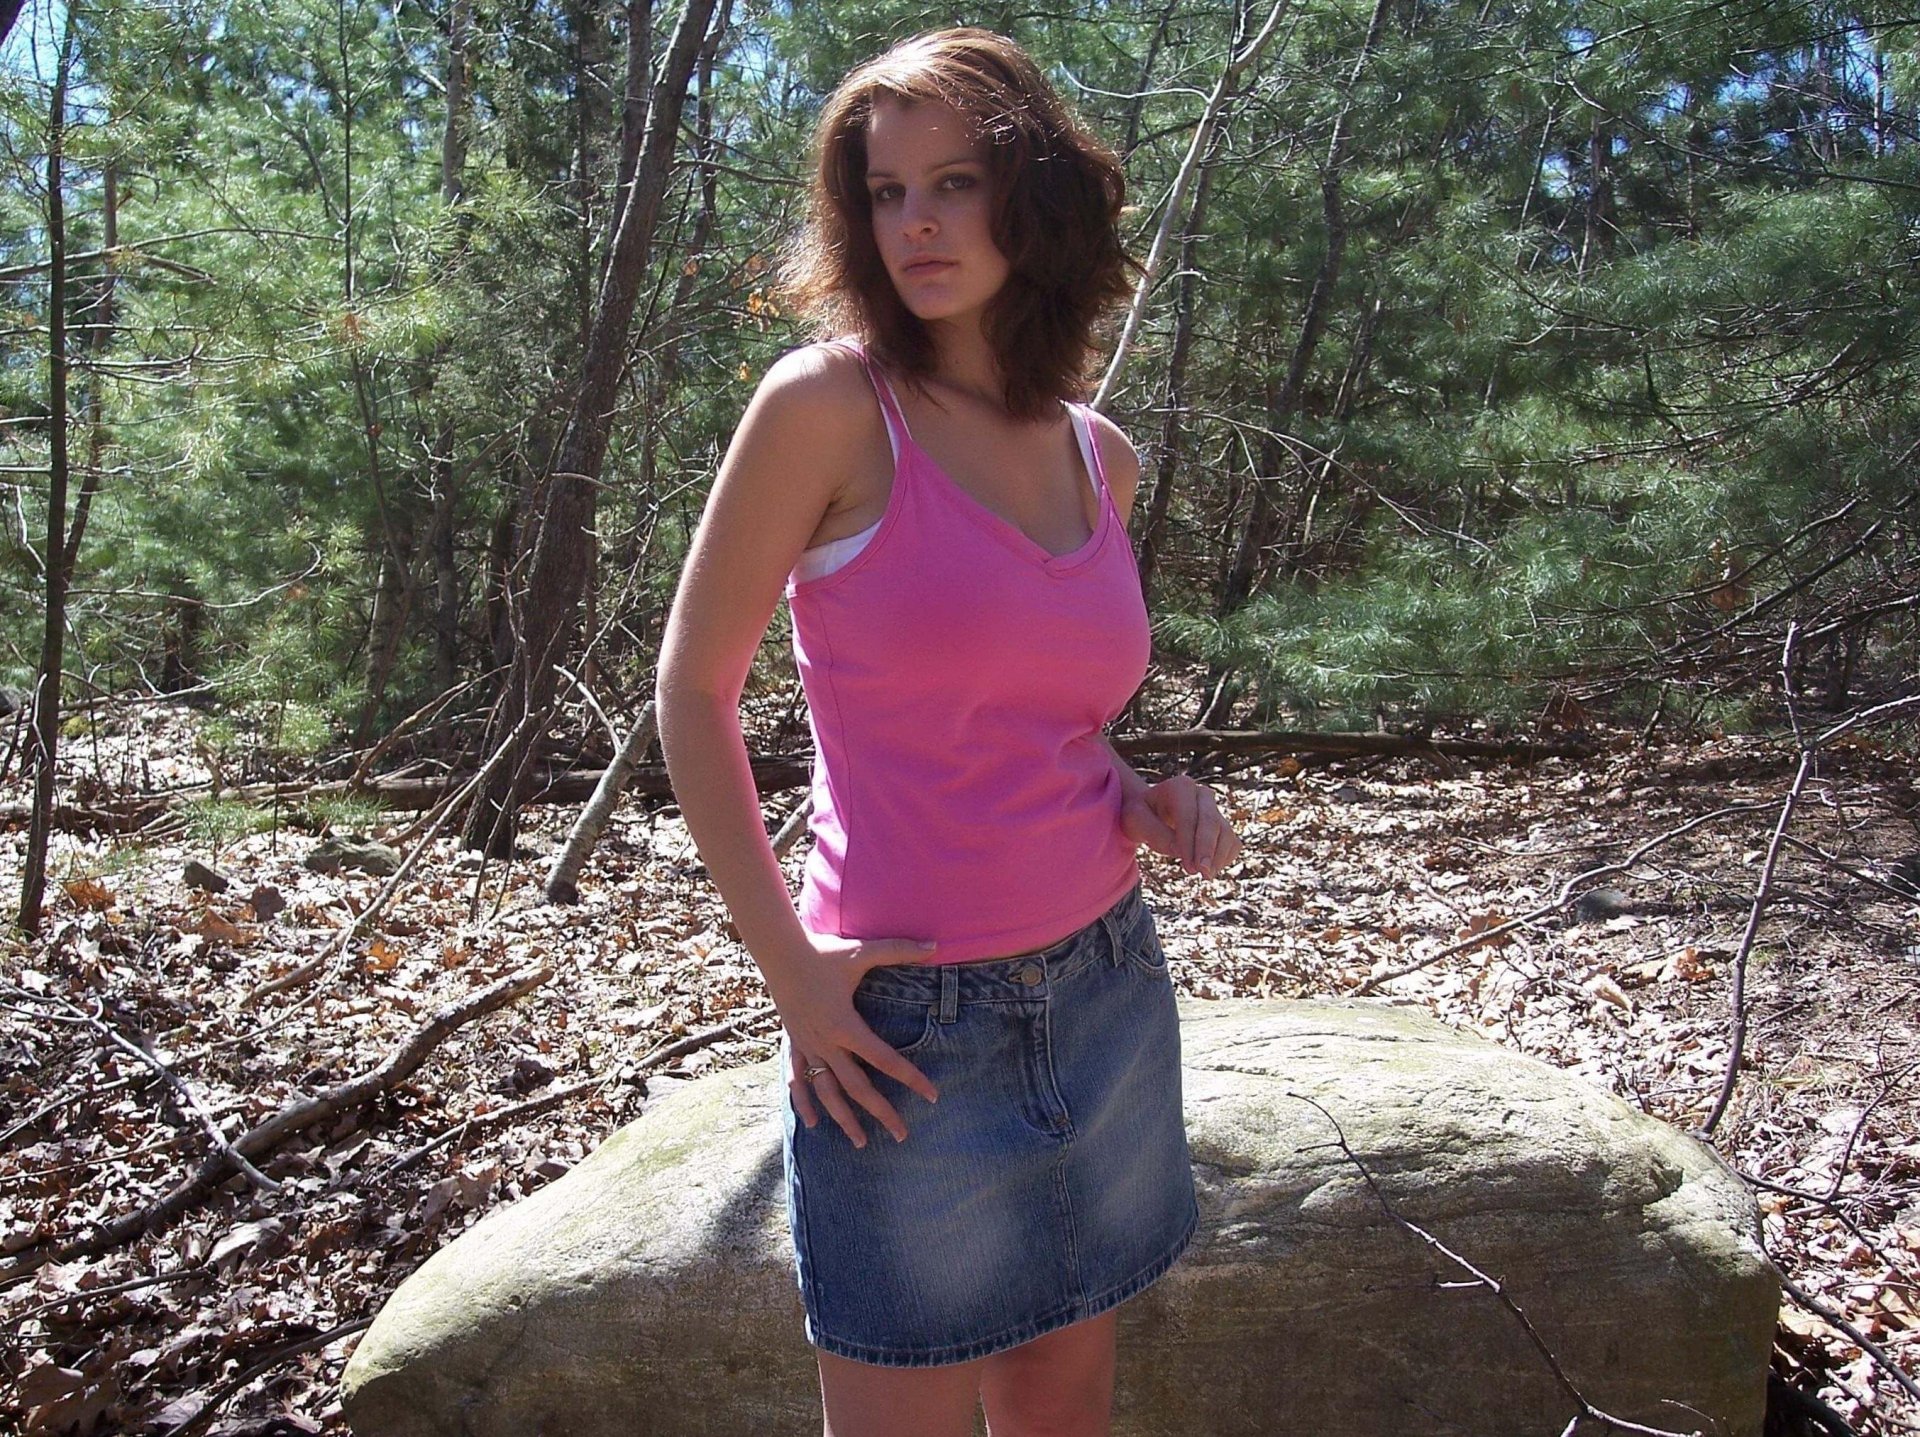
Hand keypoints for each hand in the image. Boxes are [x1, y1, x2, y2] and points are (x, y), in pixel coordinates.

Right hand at [768, 934, 941, 1148]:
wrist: (779, 953)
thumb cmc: (822, 953)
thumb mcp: (862, 952)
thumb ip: (899, 950)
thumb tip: (934, 945)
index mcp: (845, 1026)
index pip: (884, 1060)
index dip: (911, 1078)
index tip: (932, 1095)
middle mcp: (826, 1043)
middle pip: (857, 1088)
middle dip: (881, 1112)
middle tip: (902, 1136)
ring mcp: (807, 1046)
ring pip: (827, 1092)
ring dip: (844, 1119)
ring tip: (861, 1143)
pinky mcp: (793, 1044)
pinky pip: (797, 1080)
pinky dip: (804, 1103)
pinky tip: (813, 1124)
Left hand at [1120, 774, 1243, 879]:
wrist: (1151, 812)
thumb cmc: (1141, 815)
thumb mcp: (1136, 821)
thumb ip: (1155, 833)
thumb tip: (1180, 851)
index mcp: (1180, 787)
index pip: (1188, 817)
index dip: (1189, 844)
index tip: (1189, 868)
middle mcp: (1202, 794)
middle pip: (1212, 822)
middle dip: (1207, 850)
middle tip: (1203, 873)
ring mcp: (1215, 809)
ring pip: (1225, 833)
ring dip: (1218, 857)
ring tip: (1205, 876)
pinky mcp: (1222, 825)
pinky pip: (1232, 842)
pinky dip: (1225, 858)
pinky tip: (1211, 869)